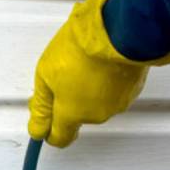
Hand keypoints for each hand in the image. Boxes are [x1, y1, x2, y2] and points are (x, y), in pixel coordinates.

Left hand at [28, 0, 169, 147]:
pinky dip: (106, 81)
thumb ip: (41, 107)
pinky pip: (113, 91)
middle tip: (61, 77)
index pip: (59, 138)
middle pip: (77, 117)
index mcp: (72, 114)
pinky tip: (101, 63)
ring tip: (84, 64)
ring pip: (96, 103)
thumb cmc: (82, 48)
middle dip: (68, 102)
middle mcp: (95, 116)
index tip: (43, 124)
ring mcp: (116, 104)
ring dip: (88, 90)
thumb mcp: (46, 75)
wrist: (118, 30)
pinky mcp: (132, 90)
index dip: (48, 131)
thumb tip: (37, 130)